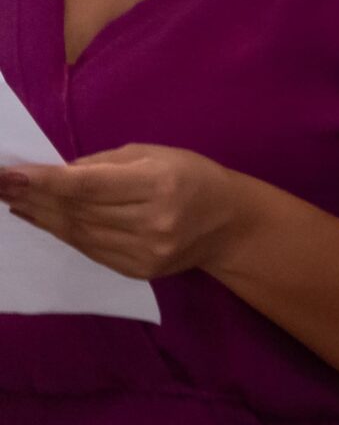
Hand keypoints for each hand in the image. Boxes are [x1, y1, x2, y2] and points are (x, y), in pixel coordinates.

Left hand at [0, 144, 255, 279]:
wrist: (230, 223)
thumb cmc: (192, 176)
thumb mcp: (155, 154)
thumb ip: (104, 164)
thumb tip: (54, 175)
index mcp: (159, 183)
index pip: (88, 186)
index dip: (43, 182)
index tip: (7, 176)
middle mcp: (152, 222)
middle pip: (77, 212)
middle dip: (32, 197)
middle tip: (0, 185)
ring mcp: (144, 251)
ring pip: (77, 233)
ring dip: (40, 216)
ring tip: (14, 200)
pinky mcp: (137, 270)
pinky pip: (88, 249)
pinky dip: (61, 233)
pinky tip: (42, 219)